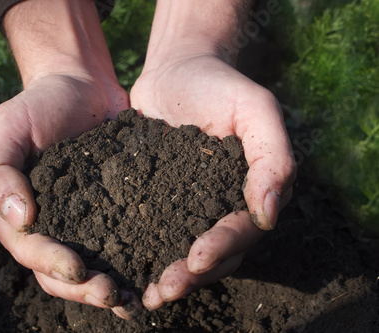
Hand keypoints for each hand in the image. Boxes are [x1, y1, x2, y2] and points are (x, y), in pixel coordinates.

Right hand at [0, 71, 142, 317]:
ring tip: (129, 300)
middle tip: (111, 294)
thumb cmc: (39, 105)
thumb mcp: (7, 127)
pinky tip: (146, 279)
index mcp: (14, 212)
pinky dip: (127, 267)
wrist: (81, 87)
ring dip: (103, 289)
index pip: (28, 249)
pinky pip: (114, 248)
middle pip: (56, 272)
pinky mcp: (108, 214)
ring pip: (85, 270)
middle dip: (82, 288)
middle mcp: (45, 226)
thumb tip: (20, 218)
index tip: (78, 267)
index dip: (51, 263)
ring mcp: (78, 224)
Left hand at [130, 49, 295, 308]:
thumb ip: (272, 156)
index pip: (241, 230)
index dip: (222, 247)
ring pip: (181, 251)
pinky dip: (139, 253)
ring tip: (143, 294)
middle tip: (163, 290)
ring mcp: (187, 207)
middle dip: (190, 274)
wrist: (175, 71)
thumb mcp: (254, 108)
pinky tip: (120, 269)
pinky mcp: (156, 200)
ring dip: (166, 275)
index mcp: (249, 192)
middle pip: (212, 253)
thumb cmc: (218, 85)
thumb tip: (269, 213)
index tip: (197, 258)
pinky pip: (150, 232)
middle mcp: (220, 207)